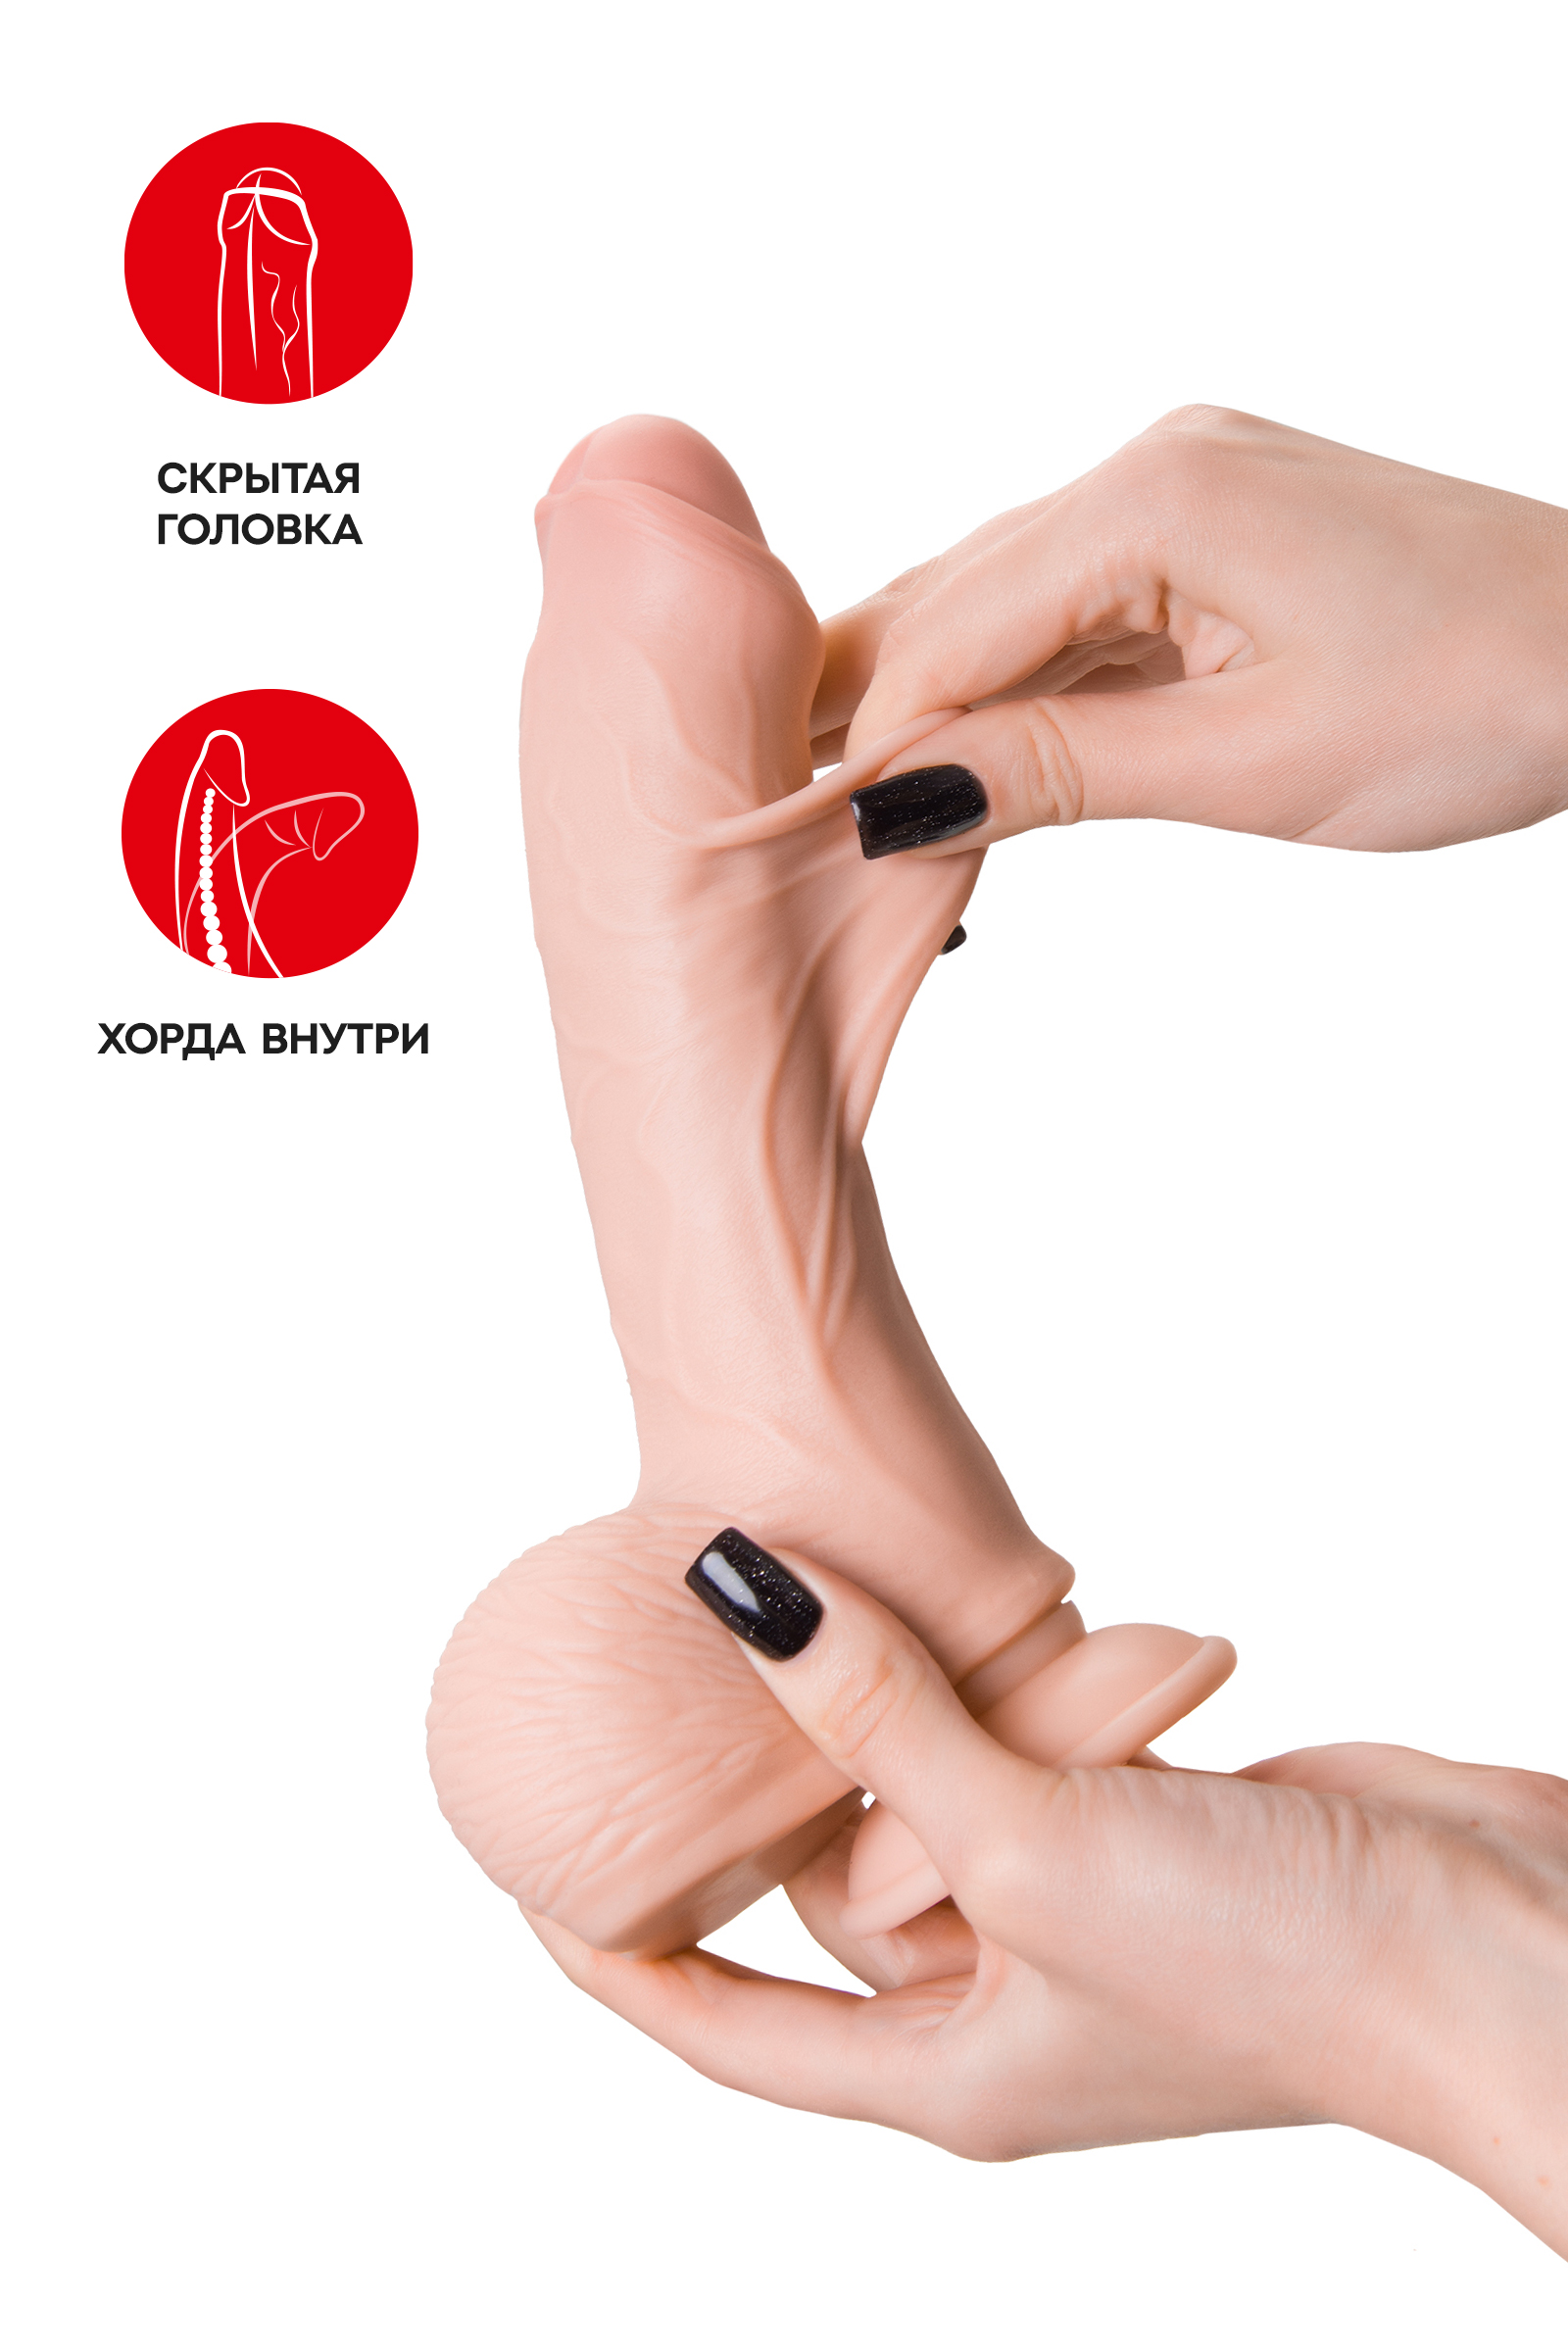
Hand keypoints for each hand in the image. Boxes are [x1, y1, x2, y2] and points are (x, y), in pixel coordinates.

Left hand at [529, 1548, 1567, 2259]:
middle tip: (656, 1683)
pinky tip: (962, 1615)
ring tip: (786, 1611)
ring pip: (930, 1812)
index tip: (534, 1862)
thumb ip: (881, 1721)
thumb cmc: (1269, 1965)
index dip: (616, 1956)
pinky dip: (988, 1698)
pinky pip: (1024, 1765)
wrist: (1491, 1951)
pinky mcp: (1151, 1841)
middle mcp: (999, 2002)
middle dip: (750, 1805)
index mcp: (944, 2069)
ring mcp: (1080, 1919)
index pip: (725, 2031)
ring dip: (876, 1724)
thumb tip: (731, 1597)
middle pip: (824, 1907)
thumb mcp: (1033, 1844)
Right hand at [811, 406, 1567, 853]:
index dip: (860, 736)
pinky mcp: (1216, 537)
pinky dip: (1018, 692)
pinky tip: (964, 758)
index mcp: (1156, 495)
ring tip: (839, 801)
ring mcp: (1187, 493)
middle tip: (763, 810)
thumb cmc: (1483, 694)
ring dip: (933, 705)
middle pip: (954, 596)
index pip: (948, 626)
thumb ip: (1057, 773)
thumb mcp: (1250, 763)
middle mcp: (1155, 465)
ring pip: (1007, 605)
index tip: (787, 833)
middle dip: (863, 707)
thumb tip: (893, 800)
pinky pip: (1077, 614)